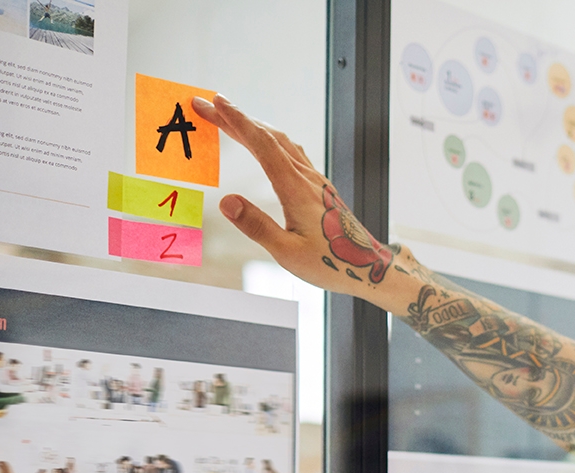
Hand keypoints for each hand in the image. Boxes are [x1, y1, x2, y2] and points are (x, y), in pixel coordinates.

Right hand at [192, 94, 418, 312]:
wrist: (368, 266)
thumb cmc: (331, 264)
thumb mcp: (288, 252)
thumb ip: (257, 226)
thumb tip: (226, 201)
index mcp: (296, 189)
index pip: (262, 145)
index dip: (236, 121)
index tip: (214, 102)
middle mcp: (307, 178)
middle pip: (267, 137)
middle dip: (235, 118)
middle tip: (206, 105)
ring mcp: (315, 180)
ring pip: (281, 142)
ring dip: (252, 127)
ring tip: (227, 119)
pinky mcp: (320, 186)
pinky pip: (291, 152)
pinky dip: (270, 140)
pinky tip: (264, 142)